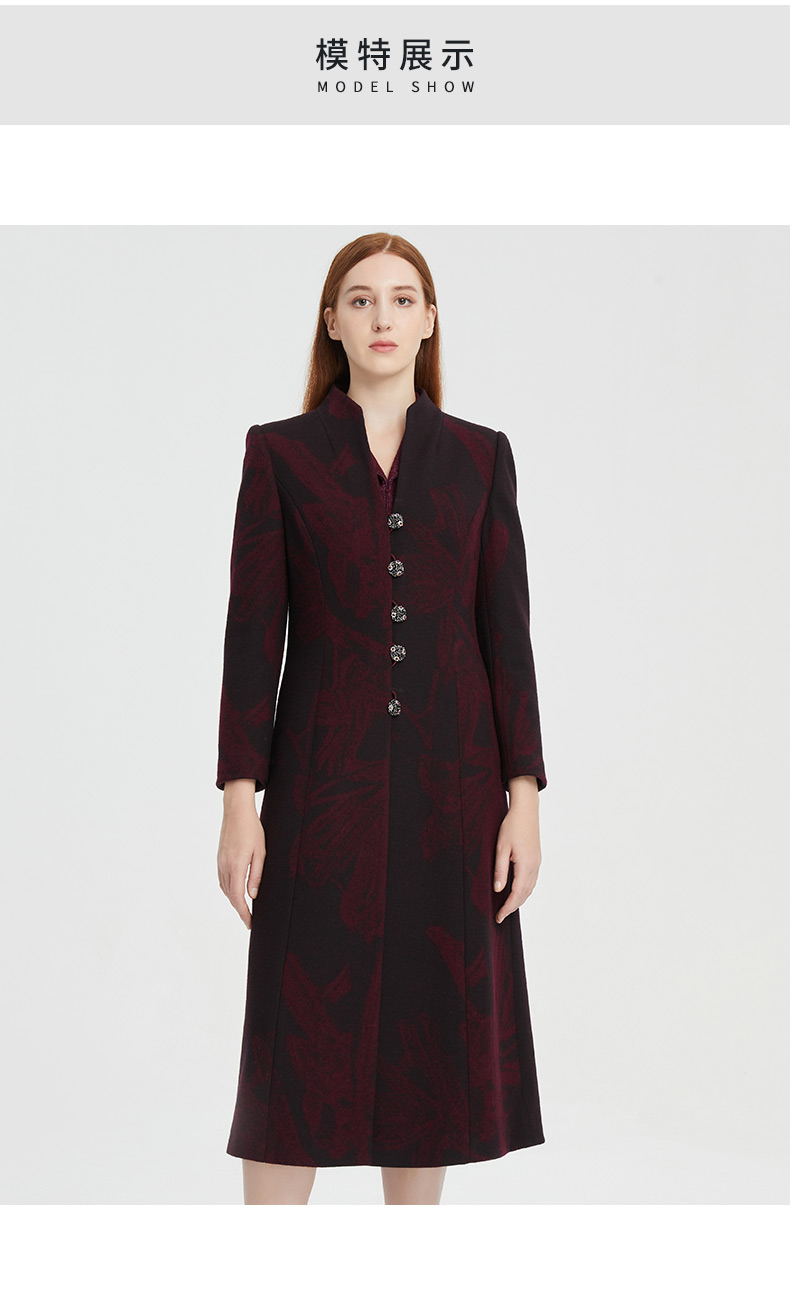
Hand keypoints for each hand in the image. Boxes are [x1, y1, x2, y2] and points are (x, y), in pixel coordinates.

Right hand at [217, 800, 265, 928]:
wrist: (236, 811)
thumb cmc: (252, 829)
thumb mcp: (261, 852)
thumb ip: (257, 875)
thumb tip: (253, 895)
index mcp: (236, 866)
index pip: (238, 897)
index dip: (244, 913)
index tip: (250, 923)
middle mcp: (225, 866)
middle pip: (230, 896)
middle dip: (240, 910)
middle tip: (250, 920)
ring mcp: (220, 862)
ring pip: (225, 889)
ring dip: (234, 901)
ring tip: (245, 909)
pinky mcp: (219, 858)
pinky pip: (222, 880)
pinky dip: (229, 890)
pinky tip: (236, 892)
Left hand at [493, 783, 540, 923]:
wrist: (526, 811)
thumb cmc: (511, 827)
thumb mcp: (501, 848)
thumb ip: (500, 870)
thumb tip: (498, 890)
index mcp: (525, 865)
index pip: (517, 893)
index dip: (507, 907)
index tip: (499, 917)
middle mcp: (534, 866)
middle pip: (525, 894)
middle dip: (513, 907)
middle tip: (500, 916)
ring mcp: (537, 863)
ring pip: (530, 888)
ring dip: (519, 899)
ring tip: (507, 907)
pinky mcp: (536, 859)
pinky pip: (532, 880)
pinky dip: (524, 890)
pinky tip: (516, 891)